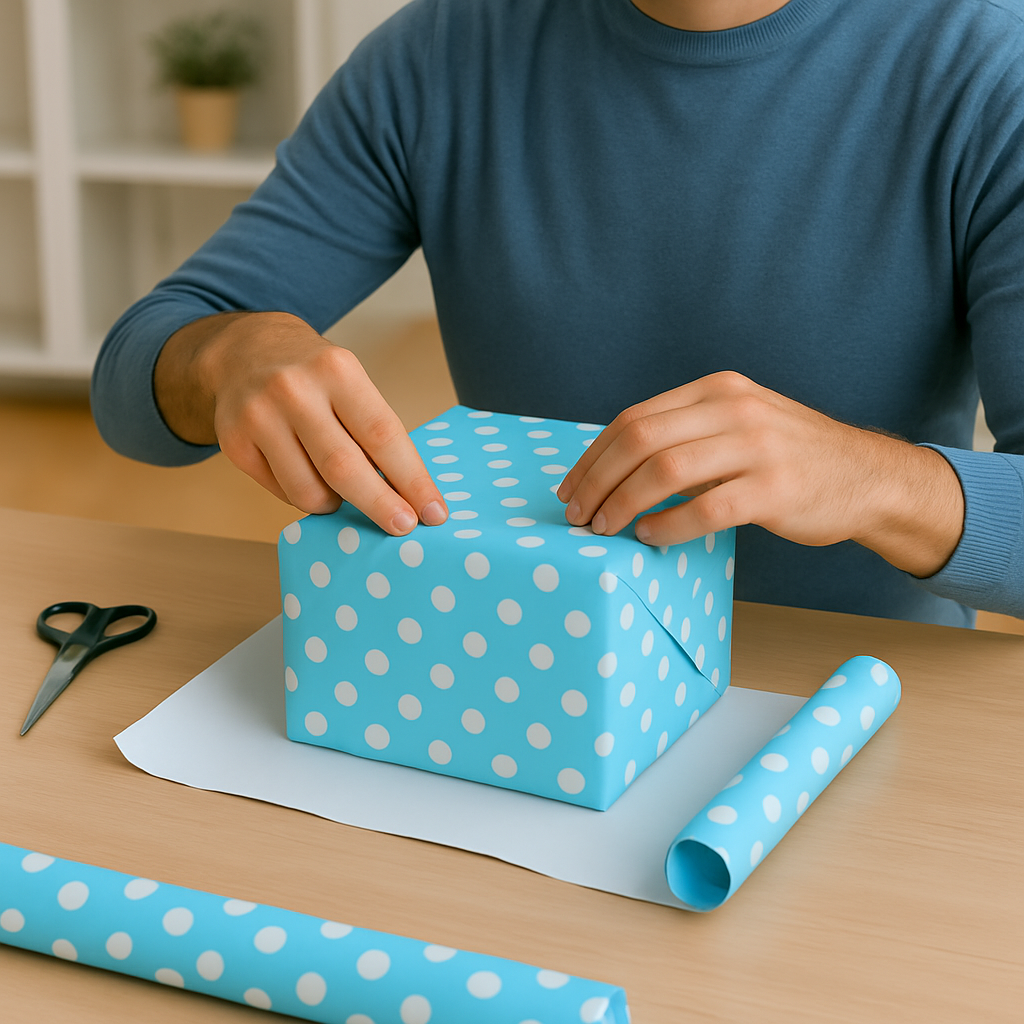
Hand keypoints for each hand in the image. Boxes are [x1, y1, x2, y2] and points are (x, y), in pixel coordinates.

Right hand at [154, 311, 447, 534]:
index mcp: (337, 371)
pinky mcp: (234, 444)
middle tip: (404, 528)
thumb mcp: (350, 382)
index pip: (383, 436)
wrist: (245, 350)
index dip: (412, 480)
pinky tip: (309, 477)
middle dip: (380, 505)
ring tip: (344, 492)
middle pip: (344, 468)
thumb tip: (406, 496)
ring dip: (337, 505)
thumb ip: (372, 432)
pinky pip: (283, 493)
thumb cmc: (314, 375)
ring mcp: (259, 418)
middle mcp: (294, 391)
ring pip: (309, 492)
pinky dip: (305, 497)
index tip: (433, 512)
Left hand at [556, 371, 964, 577]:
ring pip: (665, 470)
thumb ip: (686, 433)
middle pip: (640, 440)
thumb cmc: (791, 457)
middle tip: (579, 514)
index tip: (571, 487)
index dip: (594, 456)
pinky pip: (704, 509)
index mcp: (716, 391)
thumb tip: (615, 468)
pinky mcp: (774, 489)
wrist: (867, 476)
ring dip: (623, 504)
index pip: (635, 418)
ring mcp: (757, 447)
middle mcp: (734, 409)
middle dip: (598, 480)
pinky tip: (649, 536)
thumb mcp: (739, 424)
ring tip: (604, 528)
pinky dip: (667, 525)